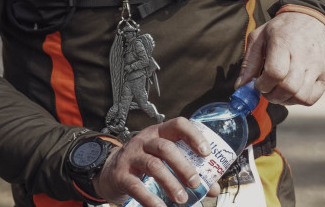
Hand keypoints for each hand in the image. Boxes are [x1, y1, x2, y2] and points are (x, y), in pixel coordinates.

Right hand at [93, 119, 219, 205]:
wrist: (110, 172)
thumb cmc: (144, 165)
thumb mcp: (164, 161)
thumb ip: (188, 172)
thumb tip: (214, 188)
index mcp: (159, 133)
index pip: (177, 125)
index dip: (193, 135)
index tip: (206, 153)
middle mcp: (144, 141)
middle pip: (165, 147)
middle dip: (183, 165)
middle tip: (196, 183)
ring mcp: (131, 156)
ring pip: (153, 165)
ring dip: (170, 183)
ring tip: (182, 199)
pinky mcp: (121, 174)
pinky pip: (136, 185)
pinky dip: (149, 198)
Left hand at [236, 10, 324, 105]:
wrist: (315, 20)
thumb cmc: (283, 29)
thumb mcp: (260, 37)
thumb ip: (249, 62)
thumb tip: (240, 86)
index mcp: (284, 42)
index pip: (275, 73)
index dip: (263, 84)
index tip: (257, 83)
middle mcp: (304, 55)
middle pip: (288, 88)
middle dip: (272, 95)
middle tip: (266, 90)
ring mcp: (318, 66)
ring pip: (301, 97)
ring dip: (284, 100)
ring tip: (277, 91)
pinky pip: (312, 98)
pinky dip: (298, 101)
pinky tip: (290, 92)